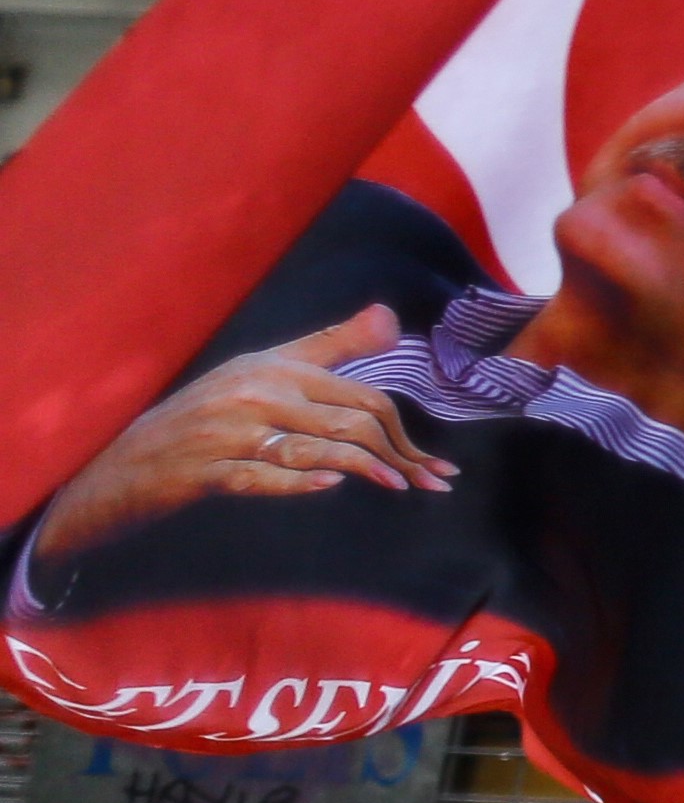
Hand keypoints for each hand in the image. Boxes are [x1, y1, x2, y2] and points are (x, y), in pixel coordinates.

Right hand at [34, 310, 451, 566]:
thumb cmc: (208, 412)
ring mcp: (230, 434)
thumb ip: (331, 346)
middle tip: (434, 484)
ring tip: (404, 488)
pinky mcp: (208, 472)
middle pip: (349, 422)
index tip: (431, 462)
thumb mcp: (264, 370)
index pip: (362, 395)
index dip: (405, 431)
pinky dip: (301, 478)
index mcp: (274, 368)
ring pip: (316, 447)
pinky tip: (334, 482)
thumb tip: (389, 314)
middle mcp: (255, 394)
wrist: (129, 460)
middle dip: (400, 456)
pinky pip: (264, 475)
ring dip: (369, 471)